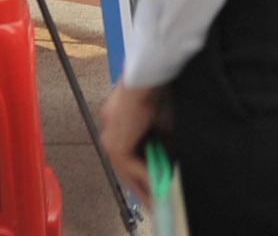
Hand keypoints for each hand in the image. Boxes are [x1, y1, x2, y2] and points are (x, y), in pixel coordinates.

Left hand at [97, 79, 165, 193]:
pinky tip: (157, 185)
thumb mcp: (164, 123)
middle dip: (140, 184)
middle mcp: (110, 130)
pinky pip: (129, 167)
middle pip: (124, 165)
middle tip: (152, 200)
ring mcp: (109, 138)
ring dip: (142, 185)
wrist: (150, 78)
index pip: (128, 152)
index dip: (140, 170)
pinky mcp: (115, 144)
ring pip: (126, 169)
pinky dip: (144, 177)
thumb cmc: (159, 90)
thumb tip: (167, 161)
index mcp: (119, 121)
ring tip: (156, 198)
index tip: (151, 182)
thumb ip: (163, 144)